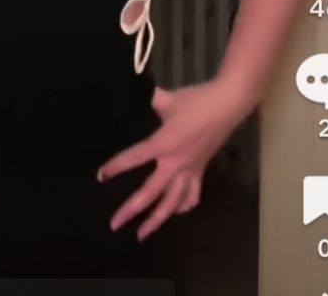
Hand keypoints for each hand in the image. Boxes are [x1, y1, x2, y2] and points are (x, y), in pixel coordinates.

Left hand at [96, 81, 247, 241]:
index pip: (134, 158)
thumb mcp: (167, 98)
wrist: (227, 105)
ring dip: (157, 220)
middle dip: (131, 210)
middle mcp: (175, 163)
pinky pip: (192, 196)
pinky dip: (183, 207)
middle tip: (114, 224)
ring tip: (142, 234)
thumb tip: (135, 92)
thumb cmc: (195, 101)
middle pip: (150, 193)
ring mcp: (190, 170)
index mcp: (163, 144)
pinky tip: (176, 212)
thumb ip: (149, 99)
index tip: (101, 176)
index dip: (115, 167)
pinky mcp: (201, 171)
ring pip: (172, 203)